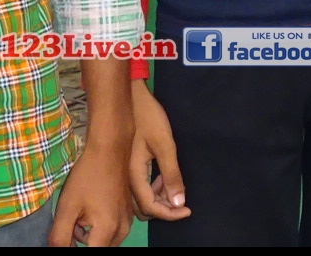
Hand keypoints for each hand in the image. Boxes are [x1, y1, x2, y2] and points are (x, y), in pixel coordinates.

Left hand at [49, 119, 133, 245]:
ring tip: (80, 212)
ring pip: (104, 242)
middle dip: (81, 242)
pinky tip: (91, 208)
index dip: (73, 247)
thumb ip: (60, 237)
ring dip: (89, 236)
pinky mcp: (128, 214)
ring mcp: (127, 222)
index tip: (68, 233)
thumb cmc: (88, 176)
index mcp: (107, 231)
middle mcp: (122, 231)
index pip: (89, 255)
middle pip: (97, 249)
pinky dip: (98, 227)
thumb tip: (57, 252)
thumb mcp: (67, 207)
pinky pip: (111, 232)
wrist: (110, 150)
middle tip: (72, 220)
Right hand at [128, 81, 188, 220]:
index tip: (187, 210)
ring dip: (159, 196)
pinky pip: (140, 186)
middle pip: (143, 207)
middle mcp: (125, 178)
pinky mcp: (127, 166)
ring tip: (174, 185)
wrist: (129, 97)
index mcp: (132, 175)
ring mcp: (124, 172)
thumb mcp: (164, 144)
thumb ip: (171, 174)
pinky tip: (164, 176)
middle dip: (164, 208)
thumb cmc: (147, 116)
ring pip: (141, 197)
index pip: (150, 206)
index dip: (169, 213)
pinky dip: (154, 187)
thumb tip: (179, 202)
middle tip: (182, 200)